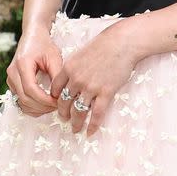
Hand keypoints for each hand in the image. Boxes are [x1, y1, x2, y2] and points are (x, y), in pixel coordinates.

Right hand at [6, 28, 63, 116]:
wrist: (33, 36)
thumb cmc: (44, 45)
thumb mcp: (54, 57)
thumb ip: (57, 76)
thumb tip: (61, 95)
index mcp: (22, 64)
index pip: (30, 89)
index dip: (44, 100)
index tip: (58, 102)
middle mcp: (12, 73)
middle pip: (25, 99)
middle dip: (43, 106)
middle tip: (58, 106)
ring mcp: (10, 80)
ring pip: (22, 103)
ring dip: (38, 109)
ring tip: (53, 106)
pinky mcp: (12, 84)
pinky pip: (20, 101)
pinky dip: (33, 107)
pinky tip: (45, 105)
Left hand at [48, 23, 139, 137]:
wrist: (122, 43)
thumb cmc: (104, 44)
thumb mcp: (82, 53)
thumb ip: (74, 66)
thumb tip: (72, 76)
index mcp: (68, 68)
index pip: (55, 89)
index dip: (55, 98)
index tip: (57, 103)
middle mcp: (76, 80)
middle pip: (64, 102)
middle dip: (63, 113)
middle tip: (64, 119)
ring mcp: (90, 88)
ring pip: (78, 111)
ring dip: (76, 122)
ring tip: (75, 129)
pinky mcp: (105, 93)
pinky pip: (96, 114)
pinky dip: (92, 125)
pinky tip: (90, 132)